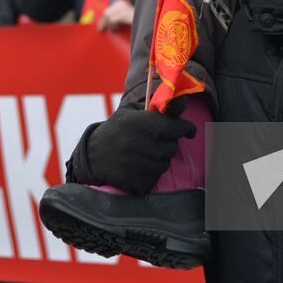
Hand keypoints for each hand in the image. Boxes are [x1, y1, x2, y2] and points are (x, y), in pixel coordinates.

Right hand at [71, 101, 194, 193]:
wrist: (92, 155)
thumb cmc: (116, 130)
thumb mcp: (132, 112)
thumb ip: (158, 107)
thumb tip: (183, 99)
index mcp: (143, 124)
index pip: (176, 128)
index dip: (186, 129)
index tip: (189, 131)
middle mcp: (143, 144)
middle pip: (172, 148)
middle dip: (167, 144)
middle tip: (153, 142)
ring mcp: (139, 165)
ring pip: (164, 165)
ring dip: (158, 160)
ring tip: (142, 155)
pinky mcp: (136, 182)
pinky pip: (154, 179)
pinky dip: (149, 175)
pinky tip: (136, 167)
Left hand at [99, 0, 134, 31]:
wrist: (147, 21)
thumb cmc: (135, 22)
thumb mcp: (123, 18)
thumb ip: (115, 17)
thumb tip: (103, 22)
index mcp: (119, 3)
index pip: (106, 11)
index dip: (102, 20)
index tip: (100, 28)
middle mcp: (120, 3)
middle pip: (106, 13)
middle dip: (104, 23)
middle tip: (102, 30)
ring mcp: (123, 7)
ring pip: (108, 17)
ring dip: (110, 25)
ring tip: (115, 29)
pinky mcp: (124, 13)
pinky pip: (113, 20)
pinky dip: (113, 26)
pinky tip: (117, 28)